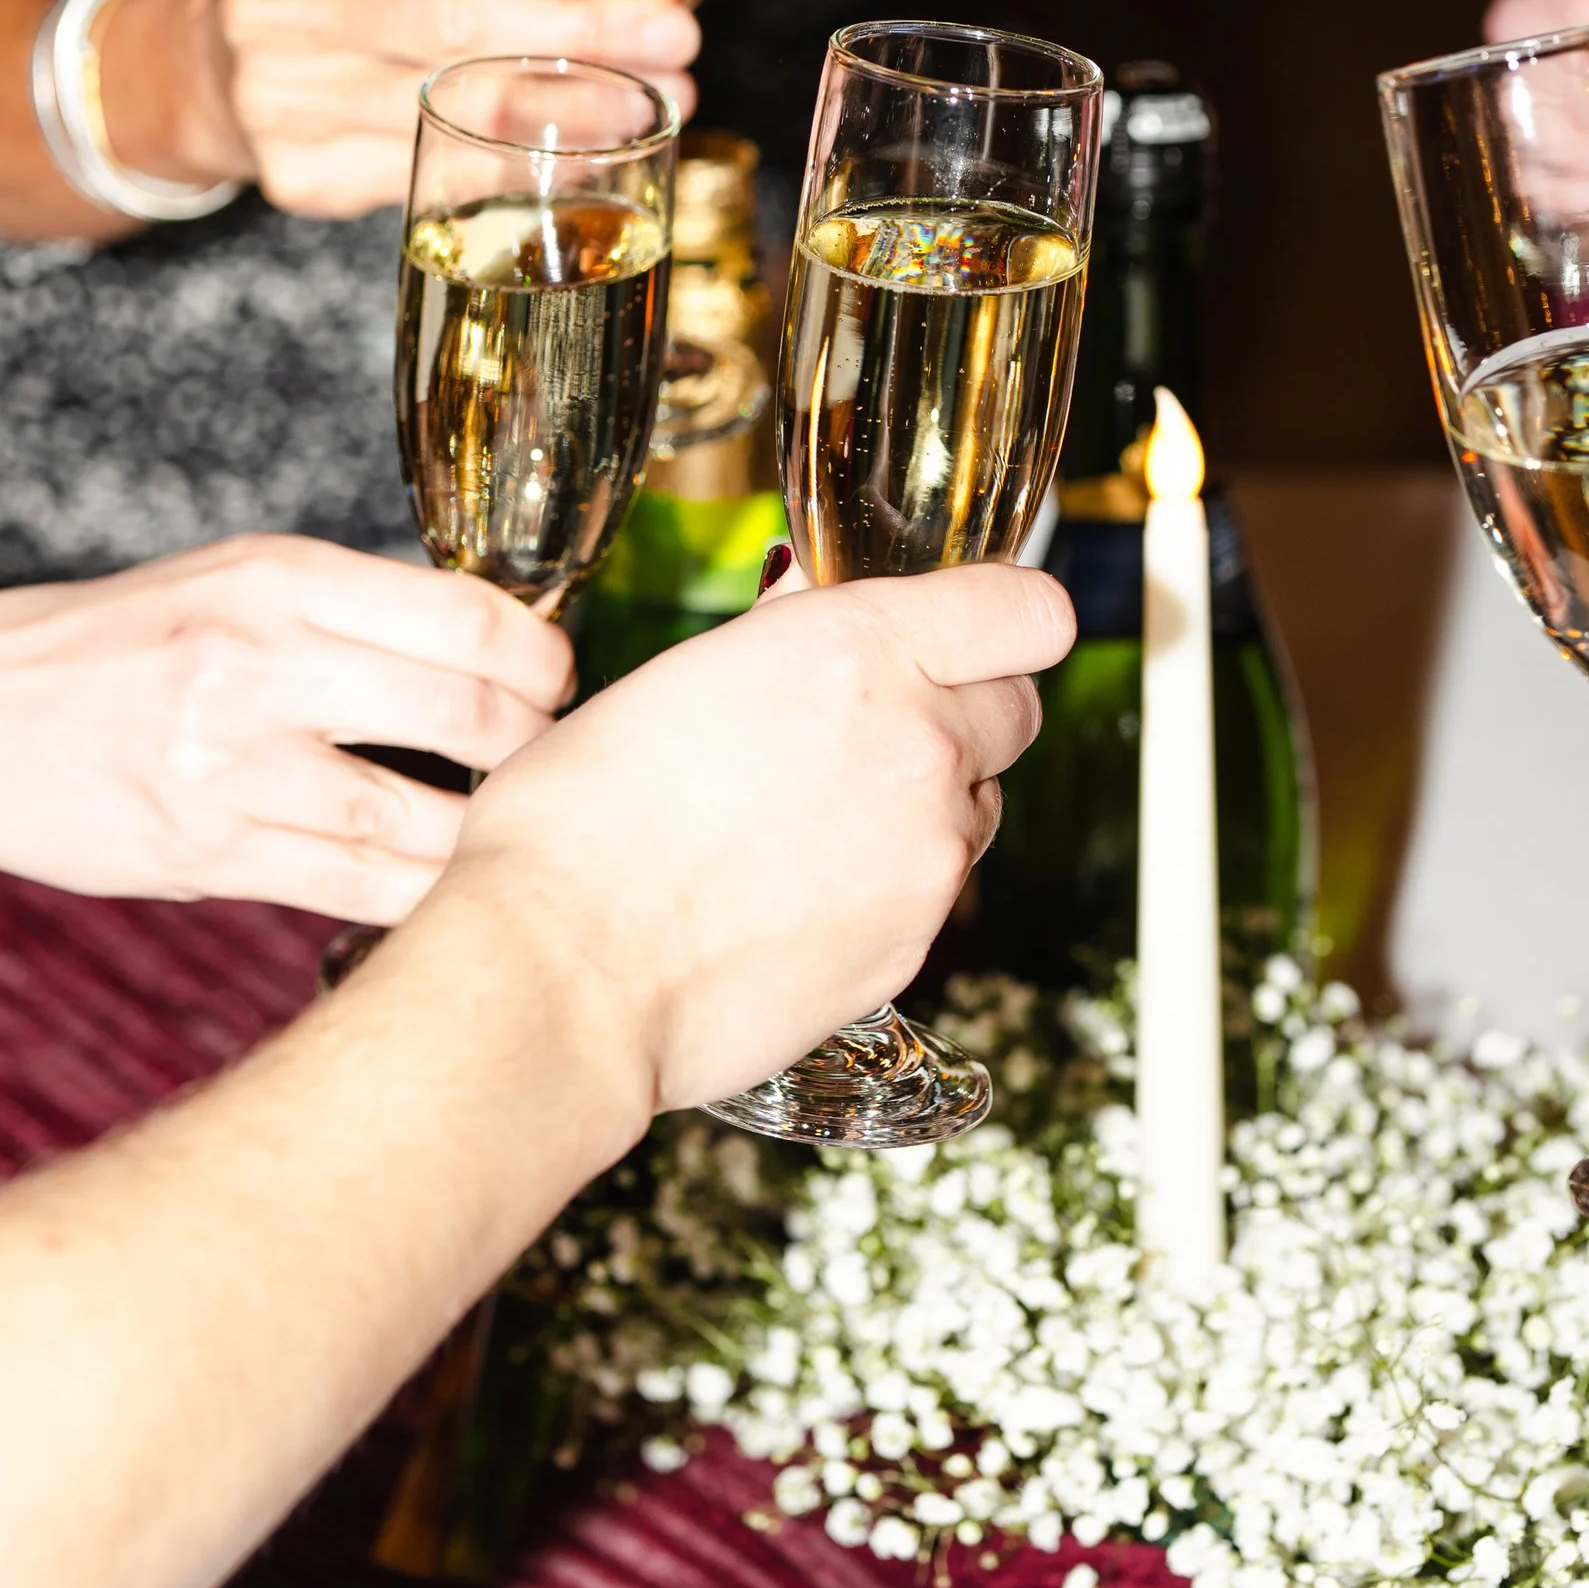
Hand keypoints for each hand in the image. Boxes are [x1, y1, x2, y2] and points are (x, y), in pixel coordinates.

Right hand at [0, 537, 569, 921]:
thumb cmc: (113, 647)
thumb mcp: (233, 582)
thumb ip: (356, 613)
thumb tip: (502, 654)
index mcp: (279, 579)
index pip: (470, 617)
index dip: (544, 662)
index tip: (555, 685)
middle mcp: (260, 664)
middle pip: (470, 718)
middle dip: (536, 753)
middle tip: (550, 769)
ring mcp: (233, 767)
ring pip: (427, 823)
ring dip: (492, 838)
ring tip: (510, 836)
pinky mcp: (209, 855)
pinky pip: (362, 890)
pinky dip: (423, 894)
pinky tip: (447, 889)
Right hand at [99, 0, 703, 219]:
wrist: (212, 69)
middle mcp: (277, 5)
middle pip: (454, 19)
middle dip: (581, 30)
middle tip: (676, 33)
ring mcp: (285, 99)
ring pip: (462, 108)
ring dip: (580, 108)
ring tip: (664, 99)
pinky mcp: (307, 176)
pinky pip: (448, 175)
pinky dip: (537, 164)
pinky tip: (602, 153)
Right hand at [436, 561, 1076, 1117]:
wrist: (560, 976)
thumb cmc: (578, 823)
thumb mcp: (680, 678)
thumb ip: (786, 643)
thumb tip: (816, 614)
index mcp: (859, 649)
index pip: (1028, 611)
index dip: (1008, 619)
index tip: (982, 631)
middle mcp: (919, 742)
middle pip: (1017, 708)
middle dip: (963, 710)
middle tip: (874, 730)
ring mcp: (929, 852)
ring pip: (979, 806)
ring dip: (928, 803)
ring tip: (812, 825)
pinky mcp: (915, 943)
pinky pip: (933, 893)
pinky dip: (888, 886)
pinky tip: (794, 897)